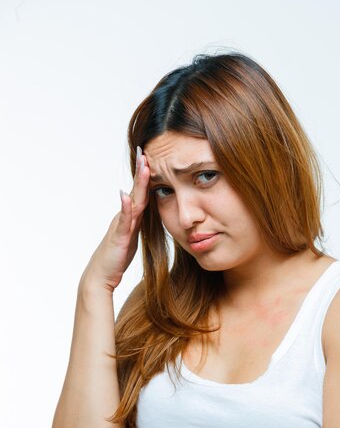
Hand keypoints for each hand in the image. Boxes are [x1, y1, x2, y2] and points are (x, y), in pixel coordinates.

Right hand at [81, 149, 150, 292]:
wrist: (101, 276)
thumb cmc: (116, 258)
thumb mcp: (131, 237)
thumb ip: (136, 223)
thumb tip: (142, 210)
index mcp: (130, 218)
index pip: (140, 193)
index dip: (145, 176)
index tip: (151, 157)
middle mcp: (124, 218)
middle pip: (136, 191)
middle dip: (142, 171)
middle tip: (146, 151)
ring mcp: (121, 226)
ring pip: (132, 202)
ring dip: (138, 184)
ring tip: (143, 166)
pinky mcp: (119, 238)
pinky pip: (124, 221)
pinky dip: (126, 208)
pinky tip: (126, 195)